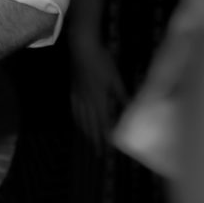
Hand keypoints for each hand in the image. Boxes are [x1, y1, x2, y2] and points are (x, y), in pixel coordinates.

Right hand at [68, 26, 128, 149]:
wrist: (82, 48)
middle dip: (96, 140)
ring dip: (86, 132)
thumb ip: (121, 95)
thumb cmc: (101, 62)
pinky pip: (74, 110)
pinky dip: (77, 120)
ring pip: (81, 119)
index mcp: (99, 100)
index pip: (103, 123)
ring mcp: (78, 96)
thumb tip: (130, 109)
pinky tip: (78, 122)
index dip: (106, 137)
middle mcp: (87, 102)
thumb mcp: (115, 78)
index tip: (109, 149)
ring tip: (90, 142)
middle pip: (91, 125)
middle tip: (99, 154)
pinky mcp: (73, 90)